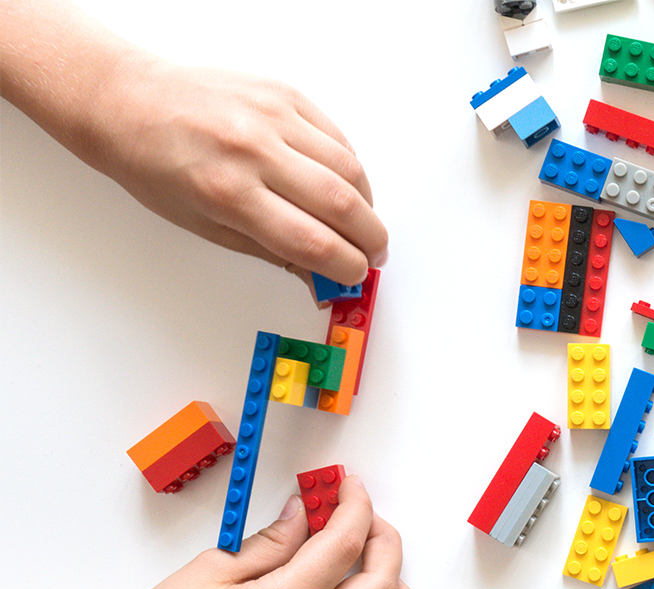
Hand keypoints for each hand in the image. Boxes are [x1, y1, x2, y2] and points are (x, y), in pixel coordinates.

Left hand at [87, 52, 386, 287]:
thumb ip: (274, 252)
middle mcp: (253, 150)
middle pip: (342, 205)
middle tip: (373, 253)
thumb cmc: (158, 168)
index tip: (355, 276)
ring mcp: (272, 116)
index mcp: (228, 193)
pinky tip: (343, 185)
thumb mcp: (208, 227)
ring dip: (366, 204)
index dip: (346, 267)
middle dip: (370, 239)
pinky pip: (336, 138)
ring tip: (360, 221)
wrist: (130, 103)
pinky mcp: (284, 94)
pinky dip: (349, 168)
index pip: (313, 243)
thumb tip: (321, 279)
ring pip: (350, 168)